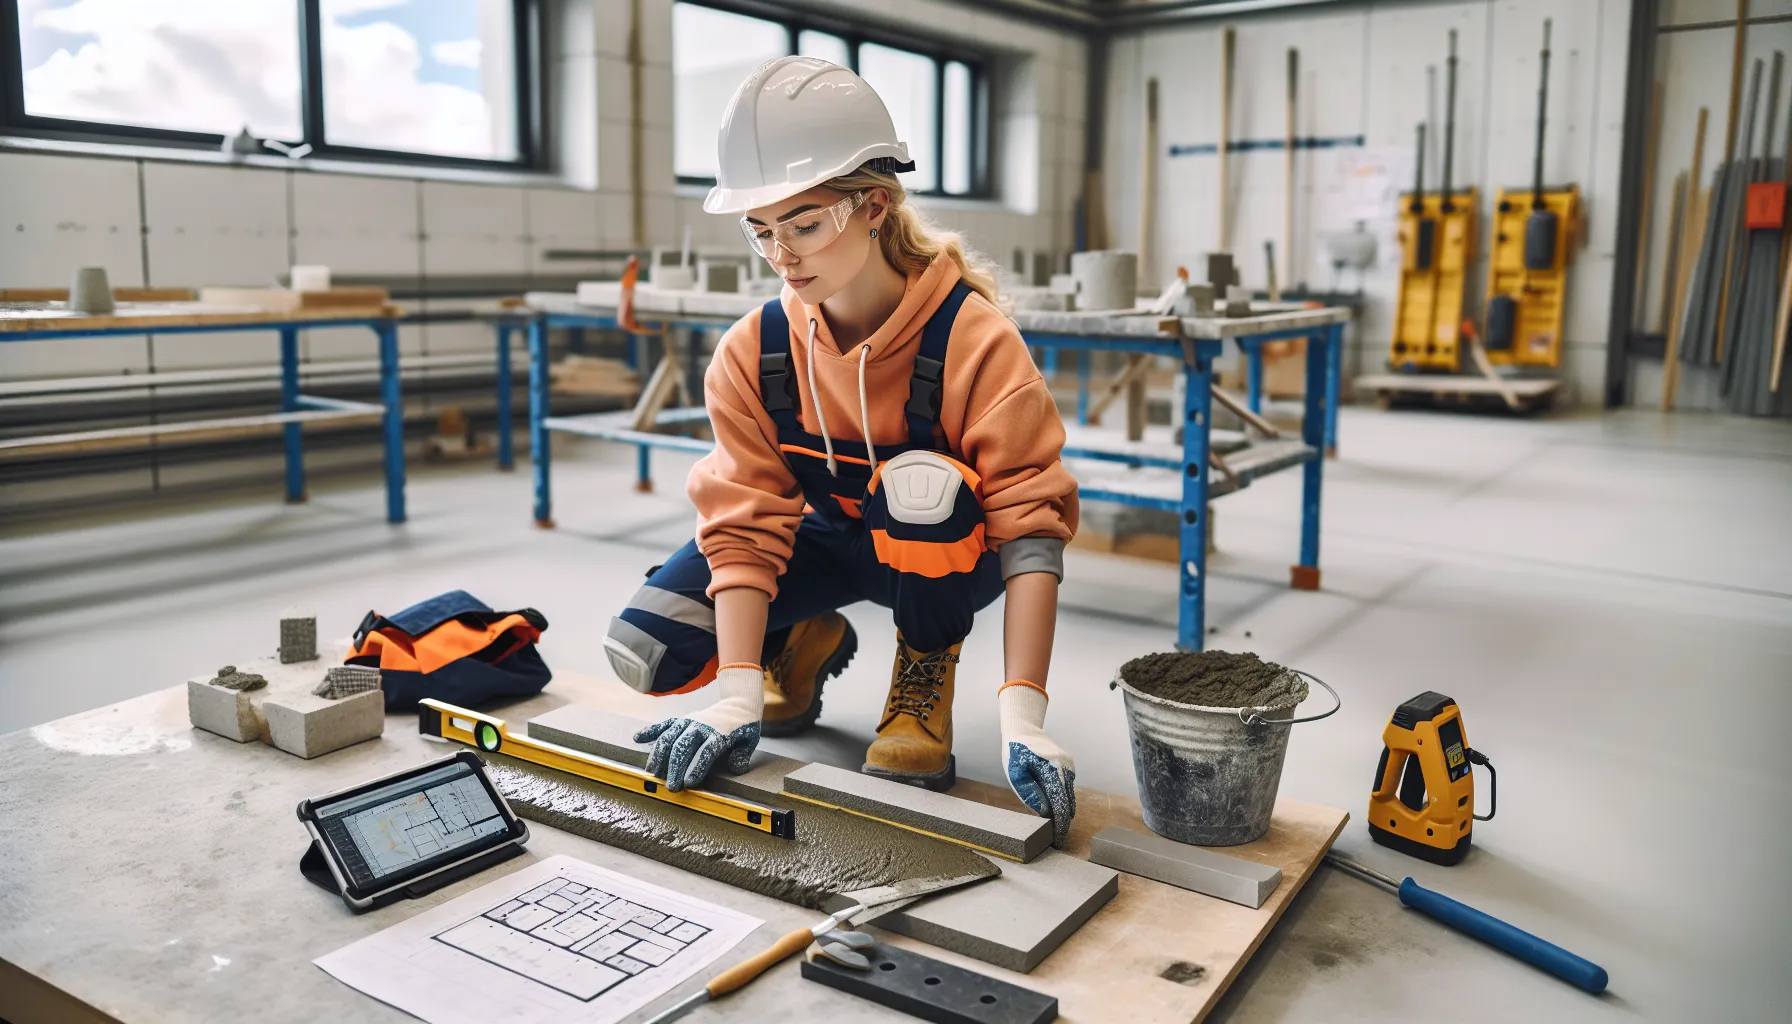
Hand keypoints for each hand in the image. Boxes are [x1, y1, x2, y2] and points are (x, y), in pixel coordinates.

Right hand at [633, 665, 762, 790]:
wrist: (738, 703)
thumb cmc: (744, 727)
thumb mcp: (750, 740)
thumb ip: (742, 755)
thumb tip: (736, 768)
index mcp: (719, 733)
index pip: (706, 752)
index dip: (696, 767)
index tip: (689, 783)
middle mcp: (700, 726)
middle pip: (683, 747)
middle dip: (675, 768)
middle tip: (671, 787)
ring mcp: (689, 722)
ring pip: (669, 737)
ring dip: (659, 755)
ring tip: (652, 773)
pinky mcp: (682, 719)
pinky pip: (664, 724)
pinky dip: (650, 730)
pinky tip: (637, 738)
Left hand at [998, 682, 1075, 847]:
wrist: (1023, 729)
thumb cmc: (1015, 752)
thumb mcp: (1016, 774)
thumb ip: (1030, 793)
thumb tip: (1044, 813)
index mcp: (1053, 771)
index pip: (1060, 806)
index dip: (1060, 826)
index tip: (1057, 841)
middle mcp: (1066, 770)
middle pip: (1069, 804)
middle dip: (1063, 823)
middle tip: (1055, 841)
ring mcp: (1069, 768)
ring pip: (1069, 798)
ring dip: (1063, 813)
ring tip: (1054, 831)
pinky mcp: (1068, 768)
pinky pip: (1067, 790)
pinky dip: (1062, 802)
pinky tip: (1053, 812)